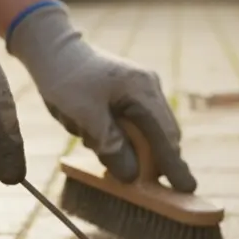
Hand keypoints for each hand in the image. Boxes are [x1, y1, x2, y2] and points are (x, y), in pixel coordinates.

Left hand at [7, 3, 196, 192]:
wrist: (51, 49)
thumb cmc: (66, 79)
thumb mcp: (85, 115)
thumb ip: (111, 145)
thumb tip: (132, 176)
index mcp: (143, 90)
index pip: (165, 136)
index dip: (174, 165)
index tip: (187, 188)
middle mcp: (149, 90)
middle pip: (161, 136)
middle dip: (148, 160)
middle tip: (137, 181)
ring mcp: (141, 92)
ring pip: (144, 134)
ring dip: (124, 146)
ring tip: (86, 131)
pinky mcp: (128, 97)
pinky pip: (132, 127)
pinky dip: (118, 138)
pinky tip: (89, 129)